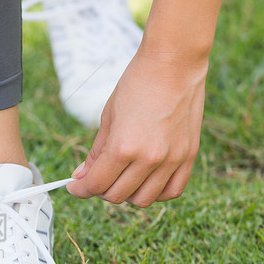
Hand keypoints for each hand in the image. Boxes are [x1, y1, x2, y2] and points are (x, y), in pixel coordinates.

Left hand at [66, 51, 208, 206]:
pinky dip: (155, 192)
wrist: (174, 63)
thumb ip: (96, 153)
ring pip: (143, 200)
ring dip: (127, 194)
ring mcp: (171, 160)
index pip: (96, 185)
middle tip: (97, 177)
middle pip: (117, 196)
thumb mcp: (108, 118)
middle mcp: (149, 159)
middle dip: (100, 191)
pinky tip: (145, 180)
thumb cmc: (137, 84)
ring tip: (121, 177)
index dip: (80, 190)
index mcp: (123, 148)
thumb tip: (82, 177)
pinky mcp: (189, 156)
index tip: (75, 186)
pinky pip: (171, 192)